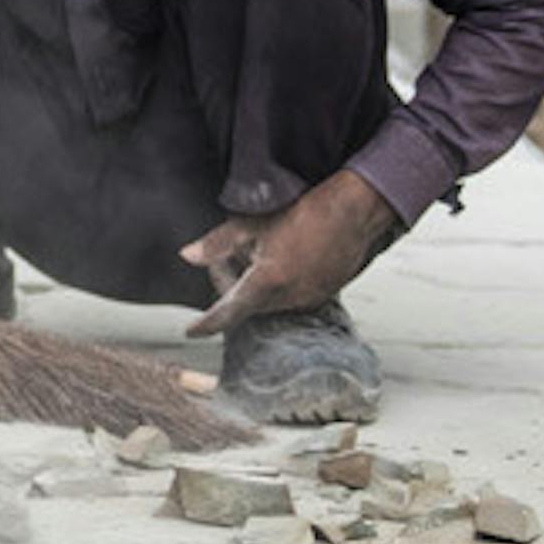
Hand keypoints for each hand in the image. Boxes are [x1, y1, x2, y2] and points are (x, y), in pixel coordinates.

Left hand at [181, 170, 397, 335]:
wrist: (354, 213)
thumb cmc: (307, 213)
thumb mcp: (252, 224)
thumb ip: (217, 244)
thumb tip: (189, 256)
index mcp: (269, 281)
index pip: (230, 311)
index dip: (208, 323)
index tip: (193, 331)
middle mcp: (290, 298)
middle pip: (247, 306)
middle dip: (230, 286)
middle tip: (227, 257)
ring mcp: (309, 300)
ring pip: (268, 303)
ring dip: (254, 287)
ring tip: (257, 252)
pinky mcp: (323, 297)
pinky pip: (289, 300)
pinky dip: (276, 287)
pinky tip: (280, 260)